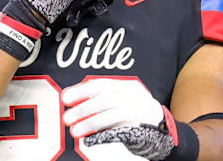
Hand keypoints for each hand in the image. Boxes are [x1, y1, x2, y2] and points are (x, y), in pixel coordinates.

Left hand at [62, 78, 178, 159]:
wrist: (158, 123)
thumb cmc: (130, 109)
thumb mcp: (118, 97)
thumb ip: (98, 96)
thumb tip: (68, 96)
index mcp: (126, 85)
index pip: (101, 85)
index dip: (81, 91)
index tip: (65, 99)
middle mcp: (133, 96)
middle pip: (105, 99)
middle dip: (83, 109)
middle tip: (66, 118)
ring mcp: (138, 111)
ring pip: (111, 114)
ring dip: (90, 123)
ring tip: (74, 131)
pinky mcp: (140, 128)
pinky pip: (118, 129)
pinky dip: (102, 133)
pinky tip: (90, 138)